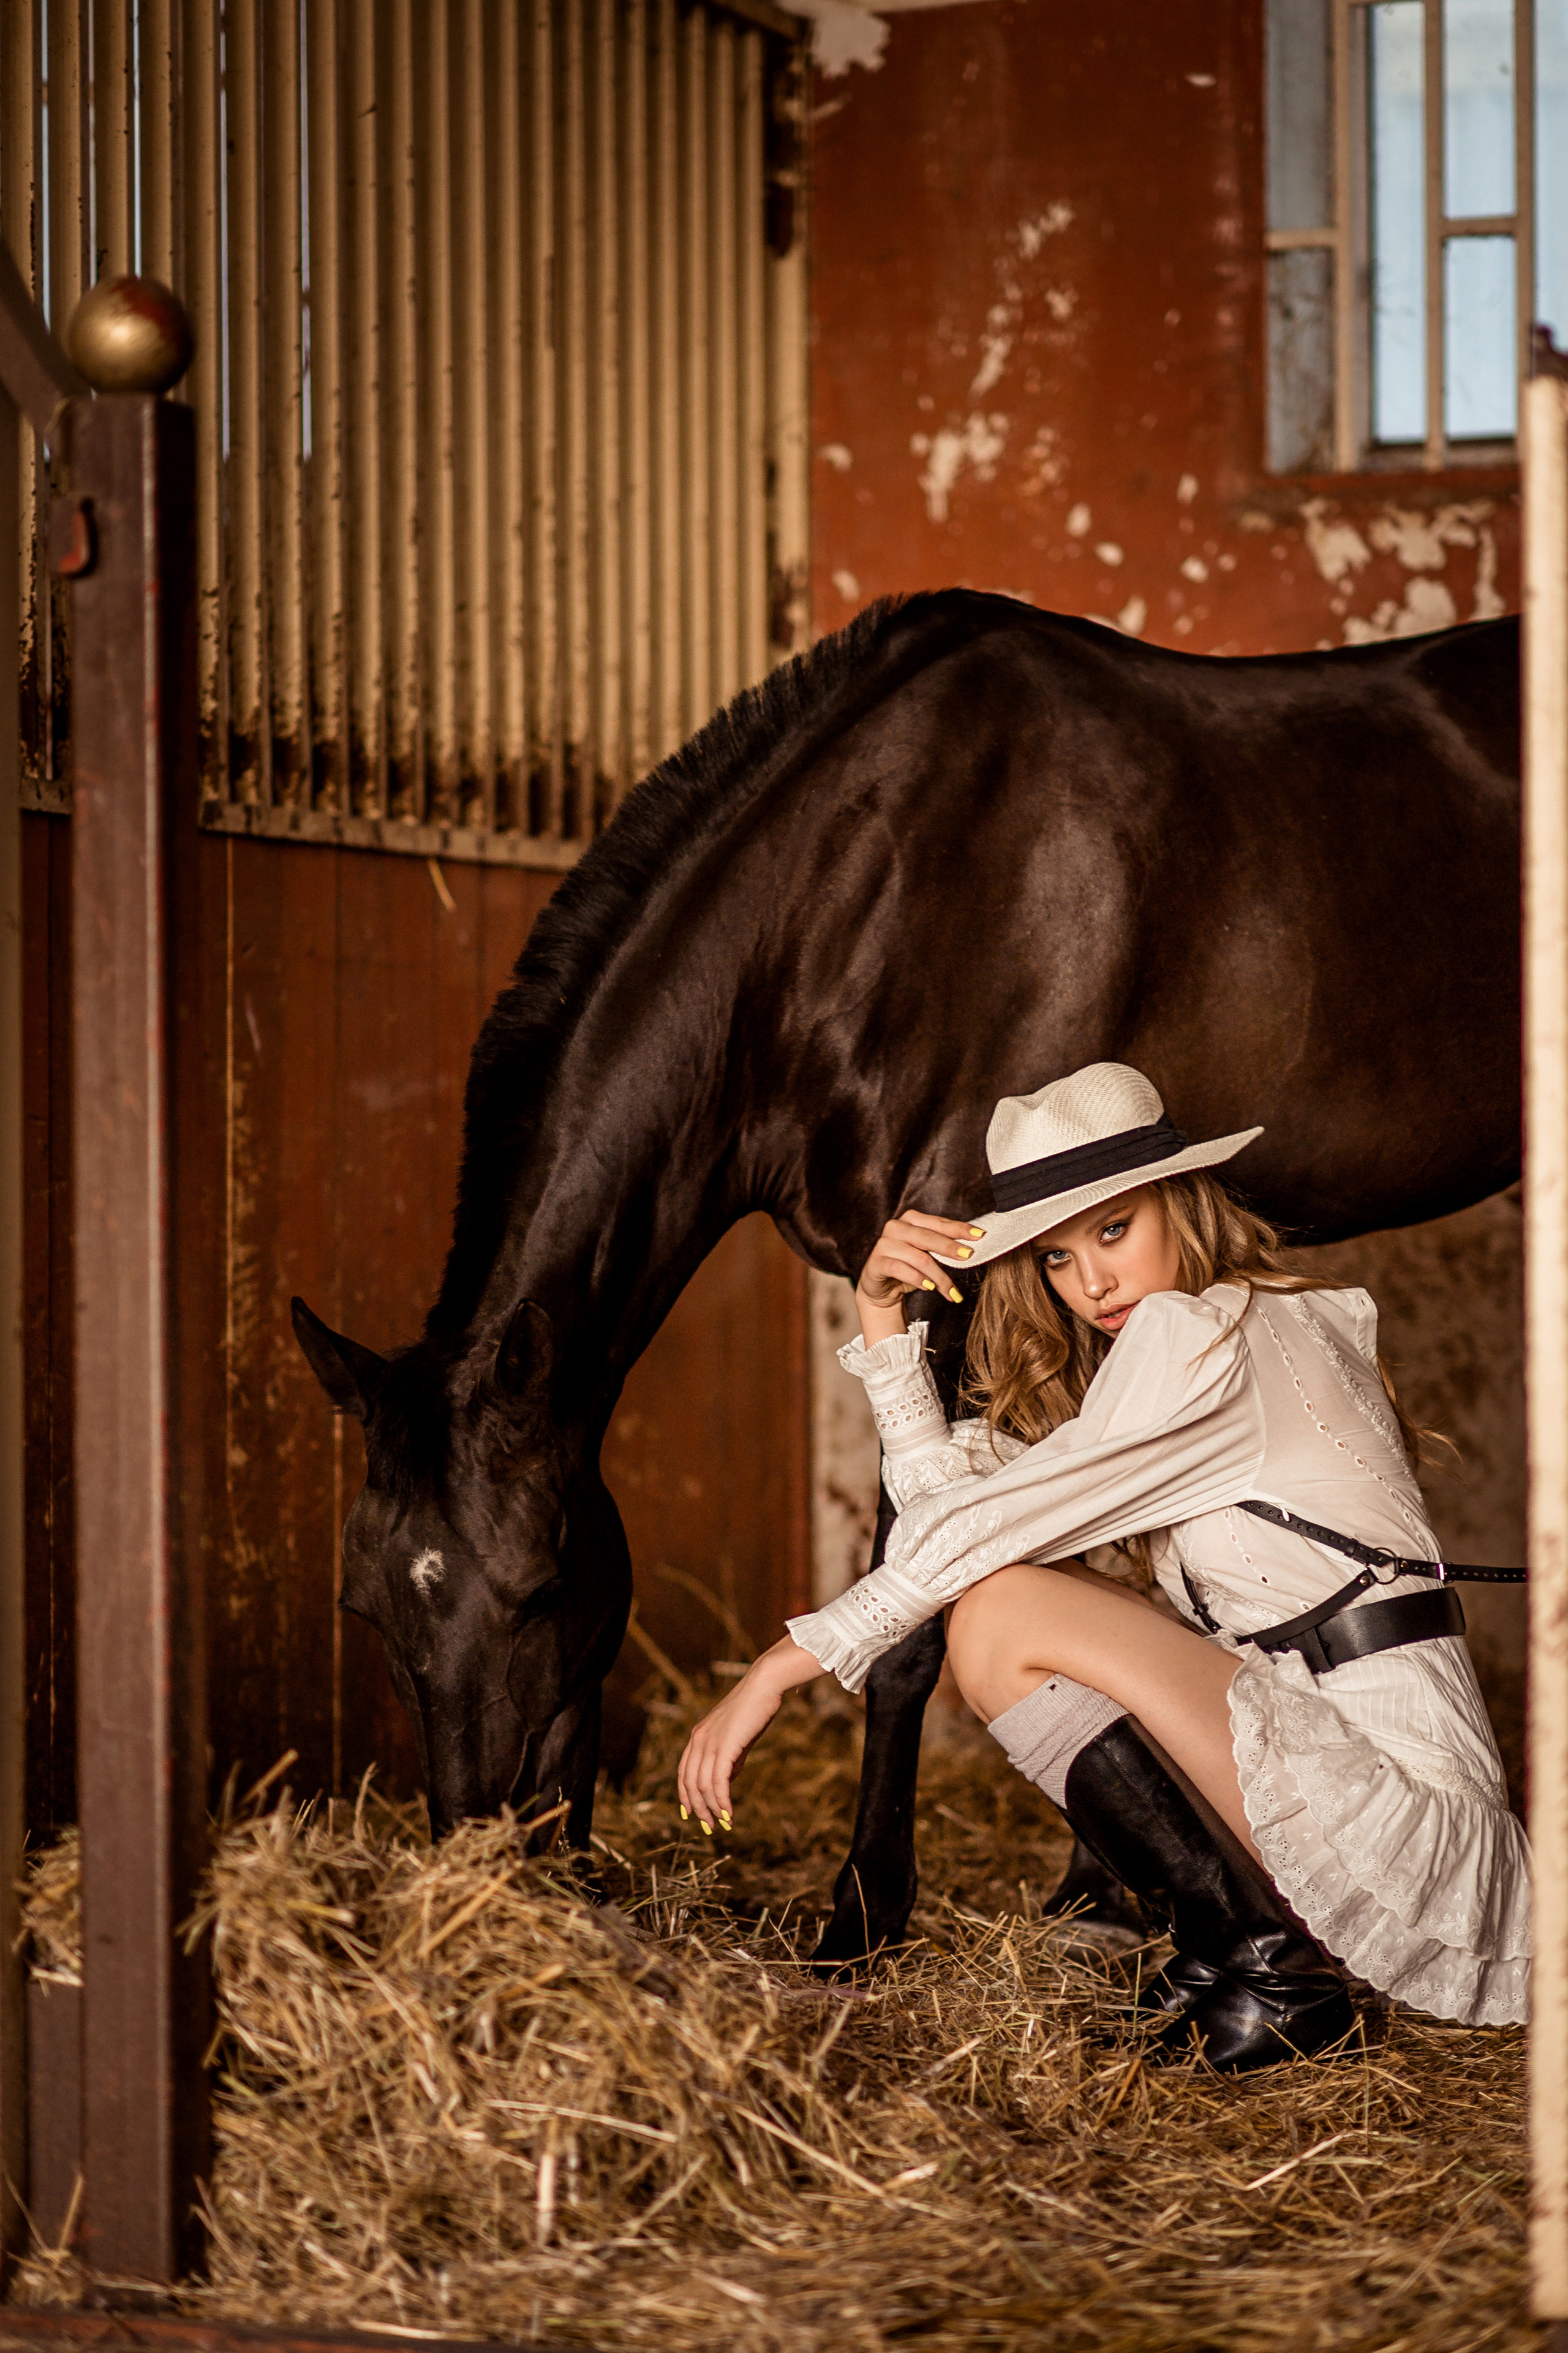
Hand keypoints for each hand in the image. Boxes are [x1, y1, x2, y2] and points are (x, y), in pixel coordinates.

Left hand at [677, 1636, 821, 1828]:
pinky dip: (722, 1802)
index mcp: (697, 1737)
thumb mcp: (737, 1737)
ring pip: (703, 1787)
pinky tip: (729, 1814)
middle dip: (699, 1808)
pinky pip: (718, 1783)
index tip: (692, 1814)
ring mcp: (709, 1743)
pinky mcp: (724, 1747)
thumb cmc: (754, 1709)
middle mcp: (698, 1740)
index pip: (683, 1773)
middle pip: (690, 1784)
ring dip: (712, 1809)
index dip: (685, 1796)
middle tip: (710, 1827)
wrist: (764, 1686)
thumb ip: (729, 1759)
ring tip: (723, 1824)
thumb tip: (725, 1783)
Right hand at [854, 1209, 984, 1339]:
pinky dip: (918, 1279)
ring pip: (918, 1258)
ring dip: (938, 1276)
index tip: (980, 1235)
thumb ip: (944, 1247)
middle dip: (951, 1248)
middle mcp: (896, 1227)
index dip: (960, 1229)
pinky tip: (929, 1287)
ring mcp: (884, 1244)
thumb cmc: (909, 1268)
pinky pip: (900, 1269)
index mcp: (911, 1219)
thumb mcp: (928, 1255)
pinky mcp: (876, 1262)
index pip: (939, 1223)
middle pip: (928, 1237)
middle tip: (969, 1256)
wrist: (882, 1288)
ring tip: (951, 1290)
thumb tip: (972, 1247)